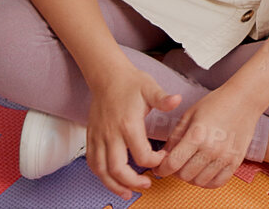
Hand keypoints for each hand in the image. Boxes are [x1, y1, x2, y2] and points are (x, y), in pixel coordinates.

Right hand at [86, 63, 181, 197]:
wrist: (107, 76)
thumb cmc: (130, 83)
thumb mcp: (150, 88)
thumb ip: (163, 98)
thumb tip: (177, 99)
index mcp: (128, 124)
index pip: (141, 155)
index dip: (154, 163)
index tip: (162, 159)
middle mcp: (111, 134)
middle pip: (118, 169)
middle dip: (133, 182)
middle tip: (146, 185)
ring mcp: (99, 137)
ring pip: (102, 170)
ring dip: (114, 185)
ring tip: (127, 193)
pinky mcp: (92, 138)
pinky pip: (92, 163)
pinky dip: (101, 175)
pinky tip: (111, 180)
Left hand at [155, 85, 263, 188]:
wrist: (244, 100)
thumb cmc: (215, 104)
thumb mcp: (189, 115)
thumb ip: (174, 137)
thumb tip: (163, 157)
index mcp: (196, 135)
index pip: (172, 163)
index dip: (161, 169)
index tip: (159, 168)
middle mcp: (211, 149)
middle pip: (184, 175)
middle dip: (175, 172)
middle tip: (176, 164)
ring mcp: (225, 157)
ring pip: (199, 182)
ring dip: (191, 177)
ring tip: (190, 166)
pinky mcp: (236, 162)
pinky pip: (217, 183)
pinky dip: (207, 181)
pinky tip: (204, 171)